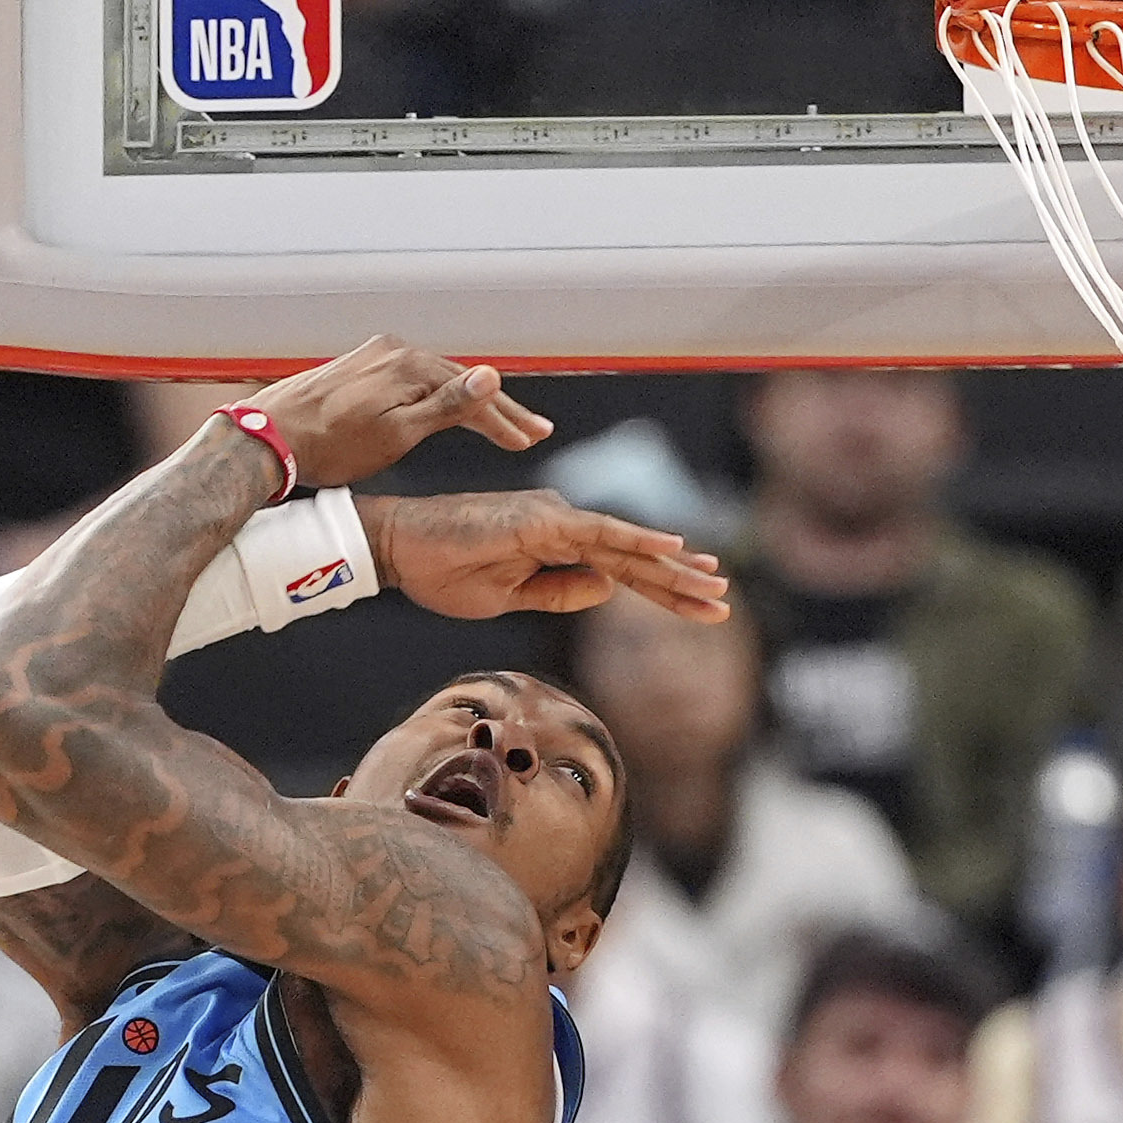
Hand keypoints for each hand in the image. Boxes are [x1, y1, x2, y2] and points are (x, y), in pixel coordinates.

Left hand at [241, 336, 552, 488]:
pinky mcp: (359, 368)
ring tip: (498, 423)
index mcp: (410, 365)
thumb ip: (447, 406)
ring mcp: (375, 357)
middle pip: (459, 382)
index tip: (531, 439)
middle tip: (531, 430)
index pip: (473, 394)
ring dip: (468, 403)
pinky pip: (413, 379)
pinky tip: (444, 407)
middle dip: (497, 409)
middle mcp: (395, 352)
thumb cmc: (330, 445)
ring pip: (437, 380)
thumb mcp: (397, 434)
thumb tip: (490, 378)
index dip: (505, 421)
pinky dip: (437, 396)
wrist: (268, 438)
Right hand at [356, 491, 731, 622]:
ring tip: (715, 584)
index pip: (622, 571)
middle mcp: (564, 524)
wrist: (397, 547)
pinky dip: (637, 542)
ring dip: (673, 568)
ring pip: (626, 547)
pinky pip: (599, 533)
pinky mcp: (540, 521)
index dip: (664, 589)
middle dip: (682, 582)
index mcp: (557, 544)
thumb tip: (607, 592)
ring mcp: (554, 519)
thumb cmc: (443, 570)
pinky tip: (673, 550)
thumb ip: (557, 592)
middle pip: (634, 559)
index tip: (705, 603)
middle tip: (725, 599)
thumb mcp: (509, 597)